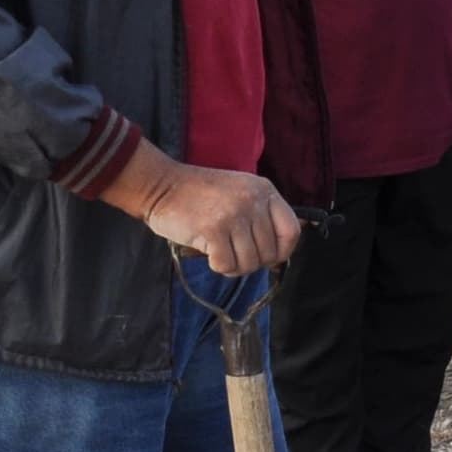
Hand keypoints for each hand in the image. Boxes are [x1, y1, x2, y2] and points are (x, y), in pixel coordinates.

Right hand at [127, 156, 300, 274]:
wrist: (161, 186)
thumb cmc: (200, 194)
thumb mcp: (240, 193)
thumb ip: (261, 217)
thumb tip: (276, 257)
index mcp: (264, 190)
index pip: (291, 231)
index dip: (282, 252)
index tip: (267, 258)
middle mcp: (253, 201)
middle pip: (268, 253)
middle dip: (250, 262)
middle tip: (232, 253)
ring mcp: (234, 214)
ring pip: (248, 263)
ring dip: (233, 265)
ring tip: (219, 251)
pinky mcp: (213, 229)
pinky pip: (226, 265)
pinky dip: (217, 265)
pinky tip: (207, 251)